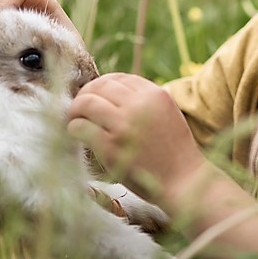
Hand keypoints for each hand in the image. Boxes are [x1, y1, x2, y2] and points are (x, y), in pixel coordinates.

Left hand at [66, 72, 210, 205]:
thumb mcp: (167, 114)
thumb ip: (144, 102)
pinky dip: (74, 127)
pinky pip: (81, 126)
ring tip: (74, 118)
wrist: (183, 181)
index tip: (96, 96)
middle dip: (85, 94)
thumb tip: (110, 93)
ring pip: (86, 102)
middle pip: (100, 86)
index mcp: (155, 94)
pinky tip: (76, 133)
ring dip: (75, 109)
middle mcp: (139, 105)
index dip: (102, 85)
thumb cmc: (174, 152)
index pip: (118, 78)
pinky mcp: (111, 146)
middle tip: (79, 107)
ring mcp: (124, 125)